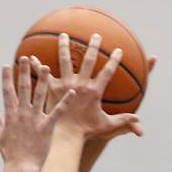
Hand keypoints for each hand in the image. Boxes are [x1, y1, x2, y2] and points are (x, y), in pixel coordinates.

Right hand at [0, 56, 74, 167]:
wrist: (21, 168)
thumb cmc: (10, 154)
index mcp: (10, 115)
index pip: (7, 92)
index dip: (7, 78)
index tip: (7, 65)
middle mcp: (22, 114)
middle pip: (23, 89)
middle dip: (24, 72)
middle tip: (26, 58)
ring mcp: (34, 120)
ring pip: (40, 96)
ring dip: (43, 80)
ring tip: (46, 66)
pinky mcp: (46, 127)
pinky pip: (57, 111)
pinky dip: (65, 101)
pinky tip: (71, 91)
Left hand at [27, 34, 143, 139]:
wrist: (66, 136)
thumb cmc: (86, 131)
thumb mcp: (107, 125)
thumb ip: (122, 120)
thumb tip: (139, 123)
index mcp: (94, 91)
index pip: (108, 72)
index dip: (114, 60)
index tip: (119, 50)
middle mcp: (80, 84)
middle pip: (89, 60)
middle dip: (94, 46)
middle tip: (96, 35)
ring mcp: (66, 85)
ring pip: (65, 60)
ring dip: (64, 46)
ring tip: (63, 35)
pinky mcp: (52, 89)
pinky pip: (44, 74)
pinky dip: (38, 66)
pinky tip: (31, 57)